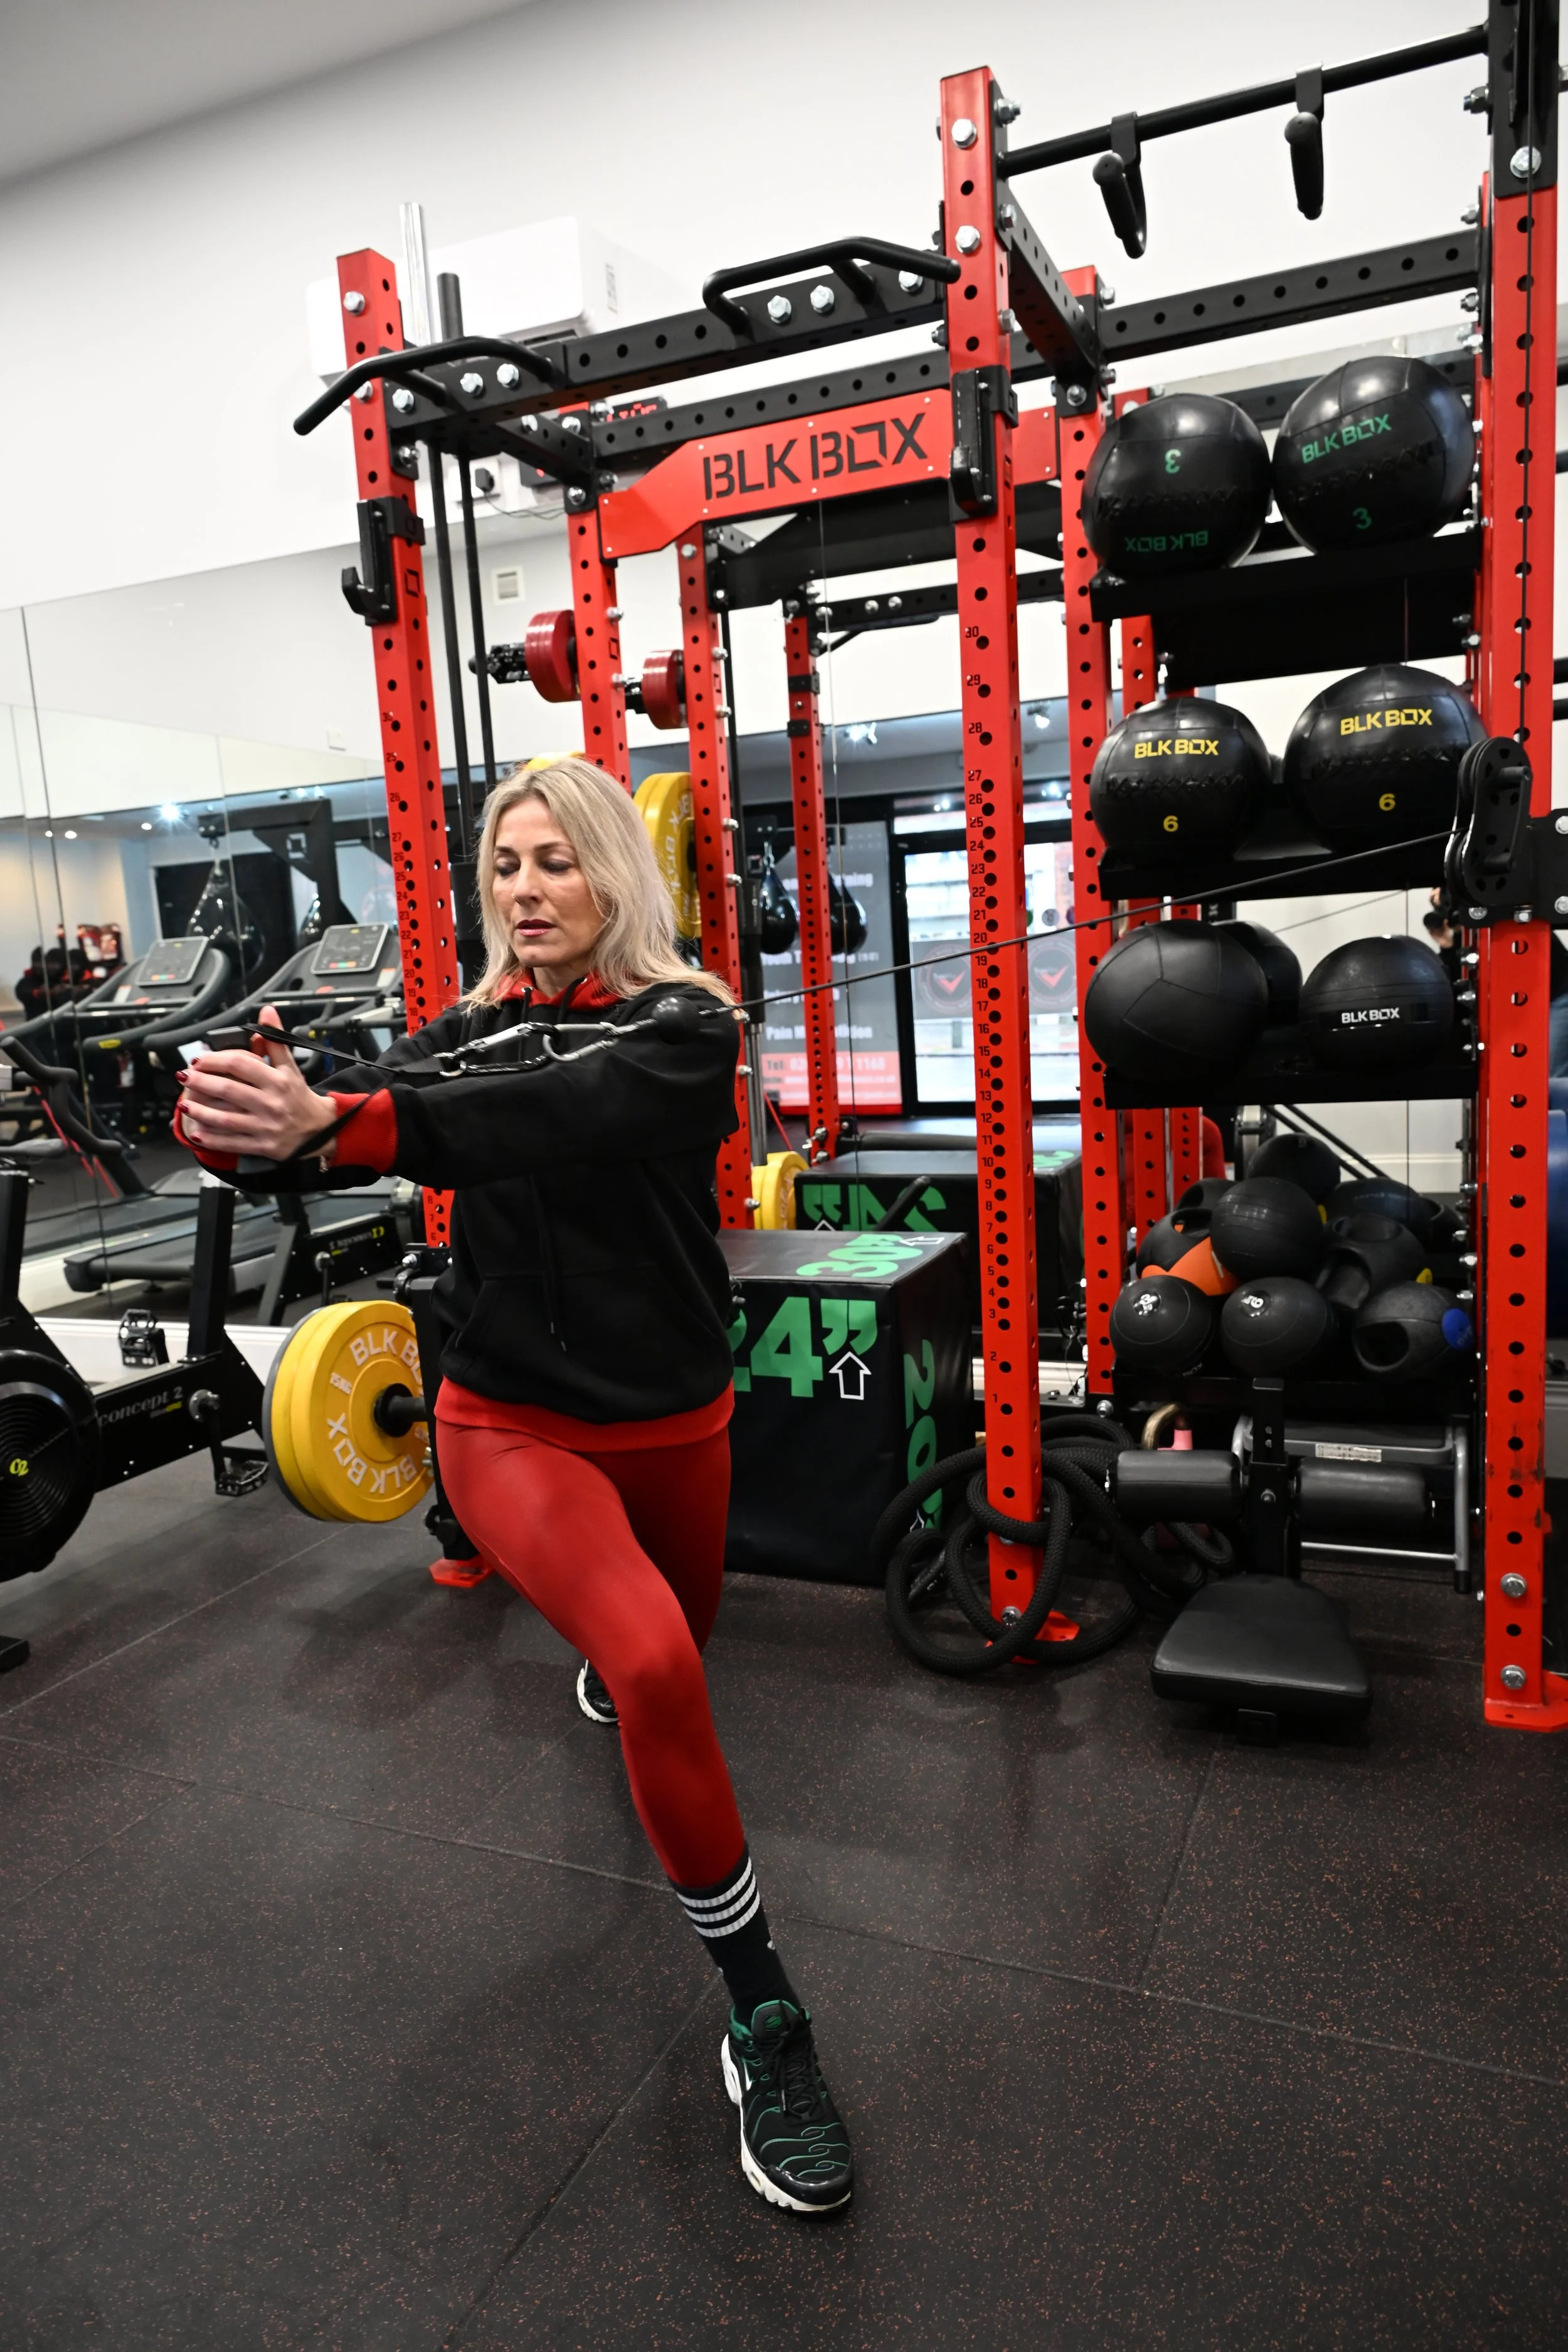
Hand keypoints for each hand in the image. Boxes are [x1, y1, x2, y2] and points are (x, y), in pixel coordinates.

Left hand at [182, 1006, 338, 1160]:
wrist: (319, 1129)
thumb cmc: (299, 1095)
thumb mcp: (290, 1066)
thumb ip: (275, 1039)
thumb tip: (267, 1011)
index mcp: (277, 1080)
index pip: (241, 1064)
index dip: (216, 1060)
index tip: (199, 1060)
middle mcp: (271, 1103)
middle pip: (228, 1090)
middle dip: (201, 1083)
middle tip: (184, 1077)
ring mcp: (266, 1126)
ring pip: (226, 1119)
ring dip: (201, 1111)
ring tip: (184, 1104)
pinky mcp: (263, 1146)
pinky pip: (233, 1143)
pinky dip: (213, 1140)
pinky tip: (198, 1132)